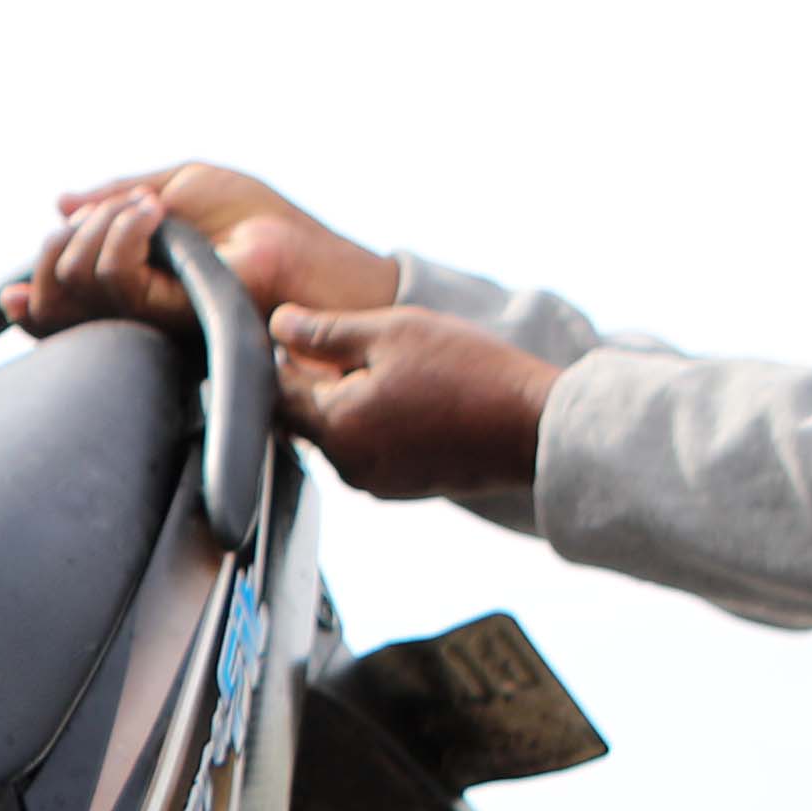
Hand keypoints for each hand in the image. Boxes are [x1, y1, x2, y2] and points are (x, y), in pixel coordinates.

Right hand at [11, 163, 404, 341]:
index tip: (17, 289)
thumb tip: (60, 203)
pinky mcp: (167, 318)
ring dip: (100, 229)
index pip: (55, 306)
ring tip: (146, 209)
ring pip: (75, 282)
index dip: (29, 296)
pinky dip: (124, 233)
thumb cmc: (257, 220)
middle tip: (115, 212)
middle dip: (64, 242)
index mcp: (129, 290)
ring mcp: (146, 319)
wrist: (307, 250)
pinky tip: (153, 213)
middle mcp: (130, 314)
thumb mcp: (180, 186)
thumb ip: (118, 196)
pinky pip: (116, 280)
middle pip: (53, 292)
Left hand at [266, 304, 564, 498]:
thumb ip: (326, 330)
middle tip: (351, 341)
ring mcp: (372, 482)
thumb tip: (277, 323)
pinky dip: (373, 422)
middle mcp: (344, 464)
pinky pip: (367, 449)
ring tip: (388, 366)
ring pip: (336, 433)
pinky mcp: (398, 488)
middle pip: (304, 415)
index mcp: (335, 424)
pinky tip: (407, 396)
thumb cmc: (468, 372)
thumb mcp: (393, 333)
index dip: (284, 353)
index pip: (278, 389)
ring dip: (346, 399)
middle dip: (315, 377)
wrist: (534, 428)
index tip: (305, 328)